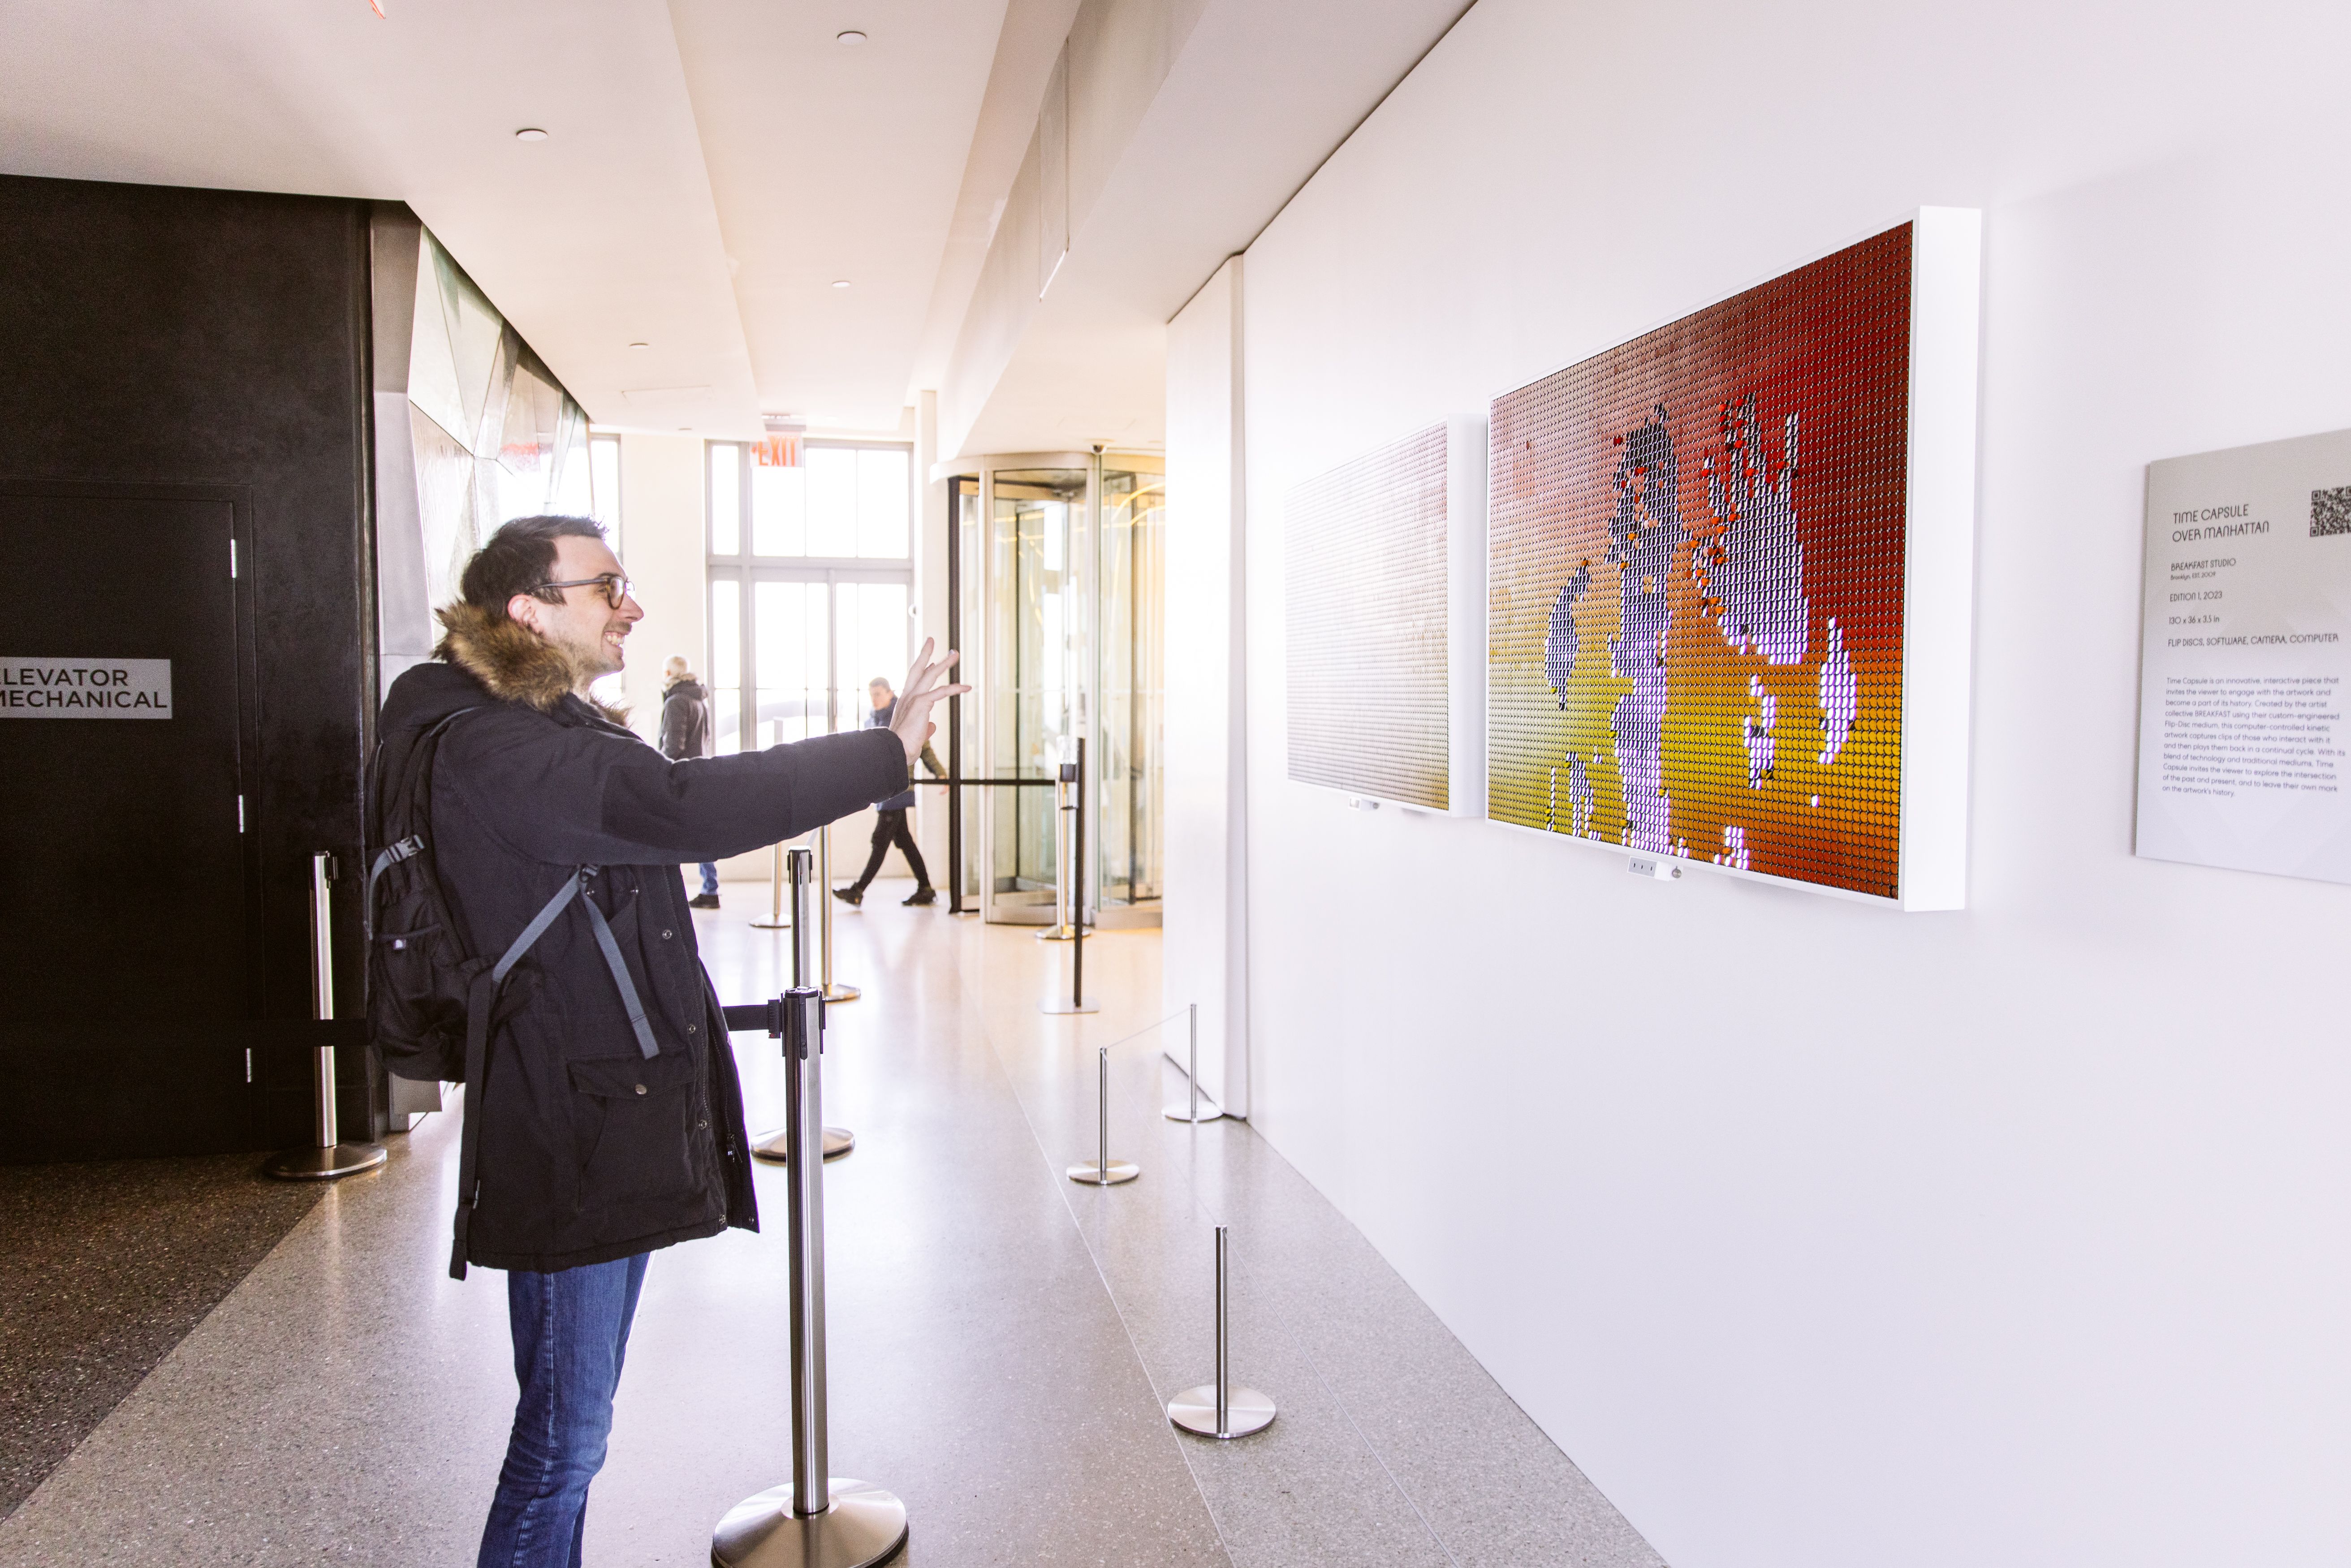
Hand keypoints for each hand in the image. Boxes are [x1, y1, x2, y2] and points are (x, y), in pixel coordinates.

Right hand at [889, 638, 967, 767]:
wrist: (896, 750)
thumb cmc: (904, 745)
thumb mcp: (917, 734)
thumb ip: (925, 727)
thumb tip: (932, 726)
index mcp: (904, 702)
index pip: (913, 680)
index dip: (922, 668)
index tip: (930, 661)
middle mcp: (907, 696)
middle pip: (917, 668)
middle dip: (925, 653)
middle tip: (932, 639)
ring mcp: (913, 698)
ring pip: (930, 674)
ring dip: (944, 662)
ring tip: (955, 653)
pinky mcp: (921, 703)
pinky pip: (941, 691)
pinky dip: (955, 688)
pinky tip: (967, 688)